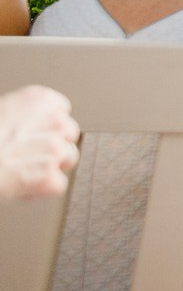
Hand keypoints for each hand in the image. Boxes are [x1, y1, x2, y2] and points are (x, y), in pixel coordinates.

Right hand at [0, 86, 78, 201]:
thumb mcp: (2, 114)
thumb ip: (26, 115)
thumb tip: (38, 126)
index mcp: (39, 99)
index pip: (61, 112)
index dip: (45, 129)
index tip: (30, 137)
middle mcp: (53, 119)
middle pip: (69, 135)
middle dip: (51, 147)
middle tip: (24, 157)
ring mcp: (54, 147)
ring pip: (68, 159)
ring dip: (48, 168)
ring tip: (19, 171)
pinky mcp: (49, 174)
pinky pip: (57, 185)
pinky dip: (39, 190)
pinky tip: (19, 186)